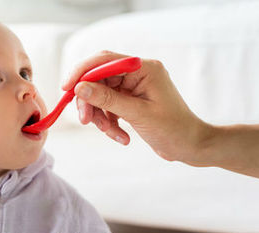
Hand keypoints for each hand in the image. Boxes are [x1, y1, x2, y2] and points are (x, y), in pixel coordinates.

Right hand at [62, 51, 211, 164]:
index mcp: (144, 68)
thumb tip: (80, 88)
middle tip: (85, 120)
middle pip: (99, 79)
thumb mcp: (138, 114)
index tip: (67, 89)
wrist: (191, 147)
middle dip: (90, 101)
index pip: (105, 60)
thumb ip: (108, 99)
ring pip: (102, 96)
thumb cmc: (173, 129)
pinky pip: (110, 108)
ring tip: (112, 133)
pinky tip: (122, 138)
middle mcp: (139, 73)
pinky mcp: (132, 102)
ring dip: (101, 116)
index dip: (83, 73)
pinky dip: (111, 123)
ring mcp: (135, 88)